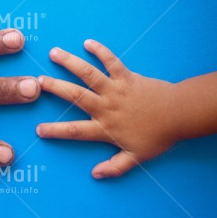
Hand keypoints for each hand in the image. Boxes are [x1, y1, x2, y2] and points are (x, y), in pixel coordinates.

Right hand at [36, 39, 177, 178]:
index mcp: (105, 128)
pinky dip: (100, 51)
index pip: (75, 131)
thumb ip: (114, 167)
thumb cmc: (157, 136)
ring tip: (53, 53)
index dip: (55, 131)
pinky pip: (111, 61)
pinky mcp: (126, 76)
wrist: (179, 115)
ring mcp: (115, 89)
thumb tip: (94, 174)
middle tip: (37, 81)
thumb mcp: (136, 158)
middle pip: (75, 96)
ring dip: (69, 62)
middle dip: (54, 88)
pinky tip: (88, 42)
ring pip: (88, 74)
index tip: (39, 129)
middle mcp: (106, 106)